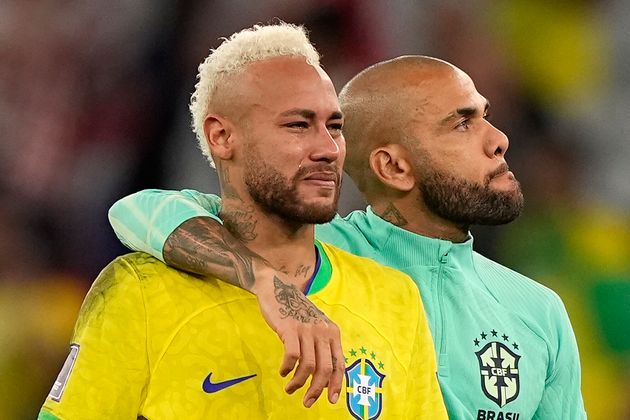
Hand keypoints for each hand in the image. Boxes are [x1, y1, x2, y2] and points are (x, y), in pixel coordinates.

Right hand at [253, 268, 344, 407]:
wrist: (278, 287)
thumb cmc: (297, 311)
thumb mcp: (316, 327)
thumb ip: (321, 347)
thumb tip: (324, 379)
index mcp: (333, 333)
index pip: (339, 364)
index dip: (337, 385)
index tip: (331, 401)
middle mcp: (323, 331)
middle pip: (325, 369)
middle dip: (317, 390)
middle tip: (307, 402)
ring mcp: (306, 329)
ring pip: (308, 366)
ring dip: (298, 383)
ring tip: (290, 389)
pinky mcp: (290, 328)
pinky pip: (292, 356)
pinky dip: (287, 368)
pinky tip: (282, 371)